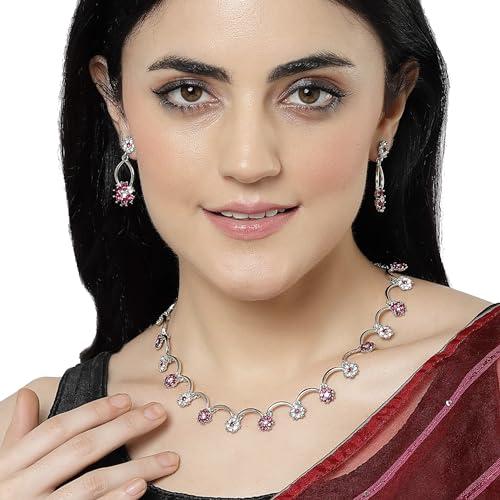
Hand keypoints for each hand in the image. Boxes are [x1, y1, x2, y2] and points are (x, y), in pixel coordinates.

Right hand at [0, 388, 179, 498]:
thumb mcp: (1, 467)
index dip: (93, 411)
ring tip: (168, 459)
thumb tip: (29, 393)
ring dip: (135, 469)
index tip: (127, 398)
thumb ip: (18, 434)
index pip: (58, 429)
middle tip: (159, 414)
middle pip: (81, 450)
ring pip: (92, 483)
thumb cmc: (1, 498)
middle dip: (124, 428)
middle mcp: (22, 488)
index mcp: (11, 465)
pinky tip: (140, 488)